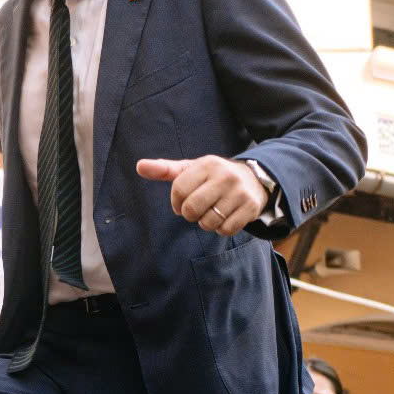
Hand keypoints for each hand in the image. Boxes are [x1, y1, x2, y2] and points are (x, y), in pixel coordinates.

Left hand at [136, 154, 270, 236]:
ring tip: (212, 212)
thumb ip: (165, 170)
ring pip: (209, 222)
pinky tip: (225, 217)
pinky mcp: (250, 208)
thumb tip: (139, 166)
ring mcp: (239, 192)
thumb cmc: (214, 176)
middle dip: (190, 214)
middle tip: (197, 210)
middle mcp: (225, 176)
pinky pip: (226, 230)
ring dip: (206, 223)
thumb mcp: (191, 169)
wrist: (255, 178)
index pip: (179, 189)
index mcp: (207, 164)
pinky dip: (221, 229)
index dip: (176, 202)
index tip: (181, 202)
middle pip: (192, 208)